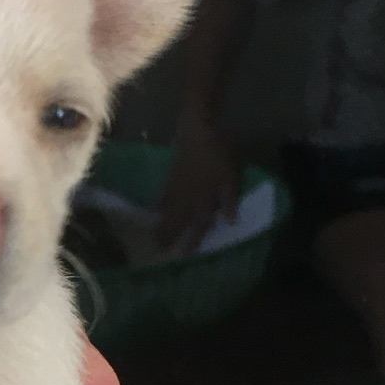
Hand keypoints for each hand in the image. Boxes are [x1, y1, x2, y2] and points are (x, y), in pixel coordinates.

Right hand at [156, 114, 240, 253]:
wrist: (197, 130)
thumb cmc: (218, 152)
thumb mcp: (230, 175)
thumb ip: (229, 198)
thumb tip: (230, 221)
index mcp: (203, 198)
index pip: (198, 224)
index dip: (193, 239)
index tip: (185, 254)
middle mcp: (187, 197)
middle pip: (177, 219)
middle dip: (169, 234)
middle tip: (159, 247)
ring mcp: (176, 187)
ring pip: (168, 209)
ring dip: (162, 223)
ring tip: (154, 236)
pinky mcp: (171, 177)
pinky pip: (163, 195)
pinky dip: (159, 205)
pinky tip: (154, 209)